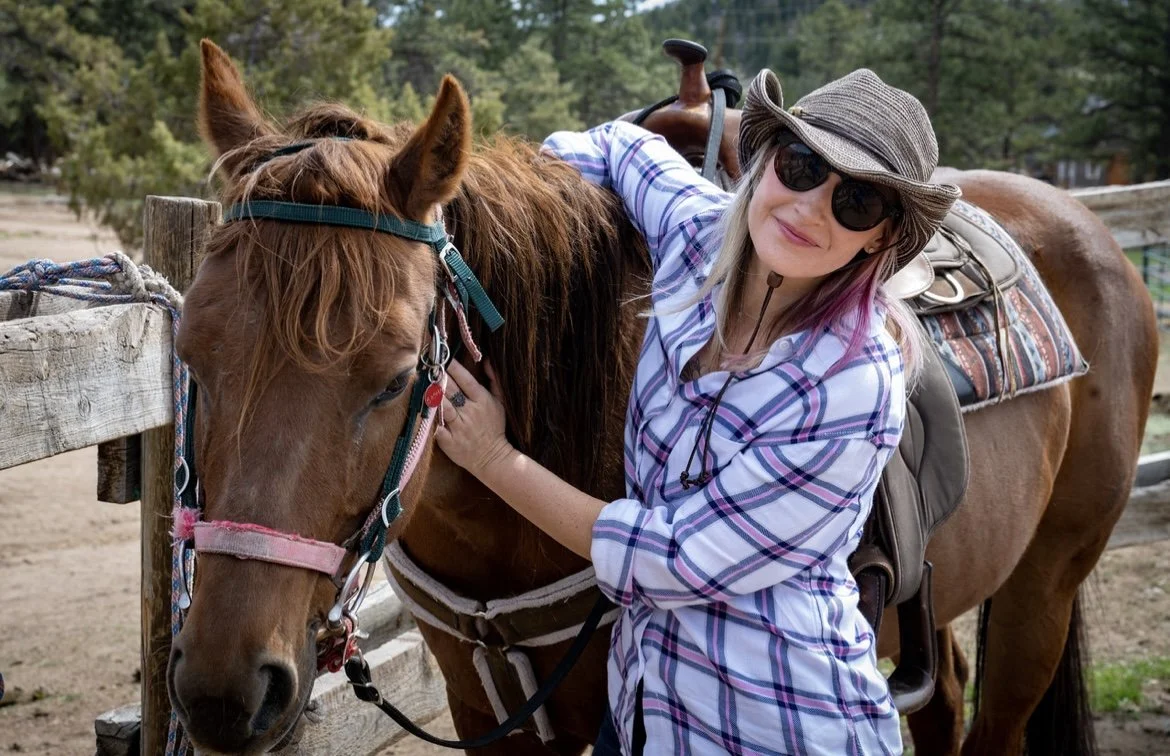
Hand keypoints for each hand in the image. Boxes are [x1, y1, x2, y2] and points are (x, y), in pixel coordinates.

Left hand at [435, 360, 514, 479]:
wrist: (492, 457)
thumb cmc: (494, 427)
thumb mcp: (500, 402)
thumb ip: (495, 381)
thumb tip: (487, 361)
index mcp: (482, 400)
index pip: (466, 380)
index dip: (454, 368)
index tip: (443, 357)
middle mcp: (470, 412)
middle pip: (451, 390)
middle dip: (439, 377)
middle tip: (429, 366)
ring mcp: (460, 427)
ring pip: (443, 407)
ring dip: (433, 396)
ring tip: (424, 385)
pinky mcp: (450, 442)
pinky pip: (438, 429)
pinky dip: (431, 422)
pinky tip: (423, 412)